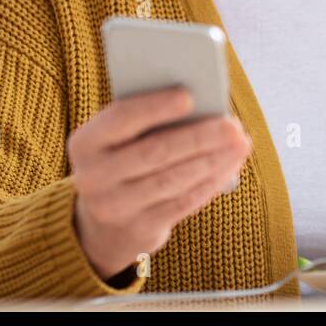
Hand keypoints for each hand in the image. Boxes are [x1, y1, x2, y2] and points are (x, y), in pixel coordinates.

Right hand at [65, 86, 251, 282]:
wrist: (105, 222)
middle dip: (198, 137)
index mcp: (85, 143)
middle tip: (232, 124)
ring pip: (173, 180)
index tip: (189, 96)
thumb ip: (146, 121)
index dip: (155, 107)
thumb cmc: (123, 159)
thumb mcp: (119, 140)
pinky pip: (183, 203)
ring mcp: (115, 208)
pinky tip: (231, 165)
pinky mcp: (140, 230)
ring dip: (213, 160)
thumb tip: (202, 105)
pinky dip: (211, 182)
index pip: (120, 119)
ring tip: (240, 142)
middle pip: (154, 152)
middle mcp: (93, 178)